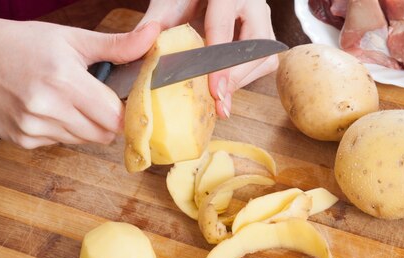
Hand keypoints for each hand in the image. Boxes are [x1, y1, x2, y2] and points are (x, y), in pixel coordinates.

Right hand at [0, 15, 160, 148]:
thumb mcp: (72, 39)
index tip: (122, 103)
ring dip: (84, 126)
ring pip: (82, 141)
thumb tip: (155, 35)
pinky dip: (60, 131)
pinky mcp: (23, 140)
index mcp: (64, 78)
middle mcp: (48, 106)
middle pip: (103, 134)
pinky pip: (59, 144)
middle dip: (106, 121)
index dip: (124, 112)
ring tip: (66, 101)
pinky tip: (46, 110)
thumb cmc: (24, 44)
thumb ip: (117, 45)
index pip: (115, 116)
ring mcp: (33, 126)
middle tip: (94, 100)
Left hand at [139, 0, 277, 117]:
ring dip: (241, 80)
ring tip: (219, 97)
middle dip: (235, 78)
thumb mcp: (169, 3)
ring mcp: (262, 17)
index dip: (218, 64)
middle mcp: (251, 2)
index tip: (215, 92)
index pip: (223, 28)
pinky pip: (263, 61)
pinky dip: (244, 77)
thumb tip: (139, 57)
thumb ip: (155, 25)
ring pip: (265, 57)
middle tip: (218, 102)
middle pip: (255, 47)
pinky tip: (225, 85)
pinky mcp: (265, 33)